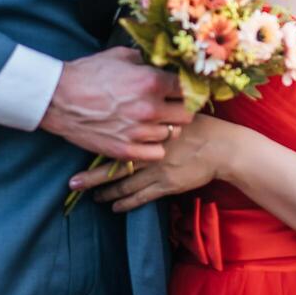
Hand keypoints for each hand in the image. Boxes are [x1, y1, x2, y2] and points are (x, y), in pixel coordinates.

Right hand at [39, 48, 195, 161]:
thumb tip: (163, 63)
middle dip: (181, 108)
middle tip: (171, 106)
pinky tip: (145, 137)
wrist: (58, 98)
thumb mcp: (121, 56)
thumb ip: (147, 61)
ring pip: (173, 134)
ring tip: (154, 121)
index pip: (189, 88)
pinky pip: (157, 153)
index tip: (182, 90)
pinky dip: (155, 146)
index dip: (187, 88)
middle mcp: (150, 108)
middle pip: (187, 114)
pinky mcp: (126, 150)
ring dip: (166, 127)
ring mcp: (138, 131)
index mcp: (152, 81)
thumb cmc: (88, 74)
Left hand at [69, 114, 231, 212]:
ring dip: (106, 192)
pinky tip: (115, 207)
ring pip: (125, 184)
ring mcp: (157, 170)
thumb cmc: (201, 123)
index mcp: (150, 129)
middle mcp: (149, 151)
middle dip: (92, 177)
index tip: (81, 148)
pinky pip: (141, 197)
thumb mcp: (177, 105)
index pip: (117, 136)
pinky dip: (126, 203)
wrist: (222, 147)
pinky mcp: (166, 185)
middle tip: (73, 184)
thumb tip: (139, 87)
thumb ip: (157, 102)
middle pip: (115, 165)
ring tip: (91, 197)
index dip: (97, 143)